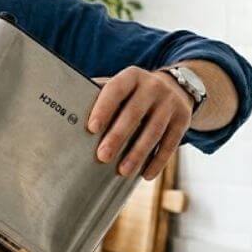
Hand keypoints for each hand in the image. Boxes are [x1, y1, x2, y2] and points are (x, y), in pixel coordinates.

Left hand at [87, 66, 192, 180]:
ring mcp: (170, 103)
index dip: (103, 108)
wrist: (178, 86)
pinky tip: (145, 175)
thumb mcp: (122, 85)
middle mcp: (153, 86)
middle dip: (118, 136)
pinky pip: (170, 143)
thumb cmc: (135, 92)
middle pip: (134, 113)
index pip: (115, 89)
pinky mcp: (183, 119)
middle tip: (102, 156)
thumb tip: (68, 106)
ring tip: (123, 171)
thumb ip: (100, 94)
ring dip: (138, 153)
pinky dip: (158, 161)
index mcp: (132, 76)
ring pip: (153, 131)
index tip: (91, 128)